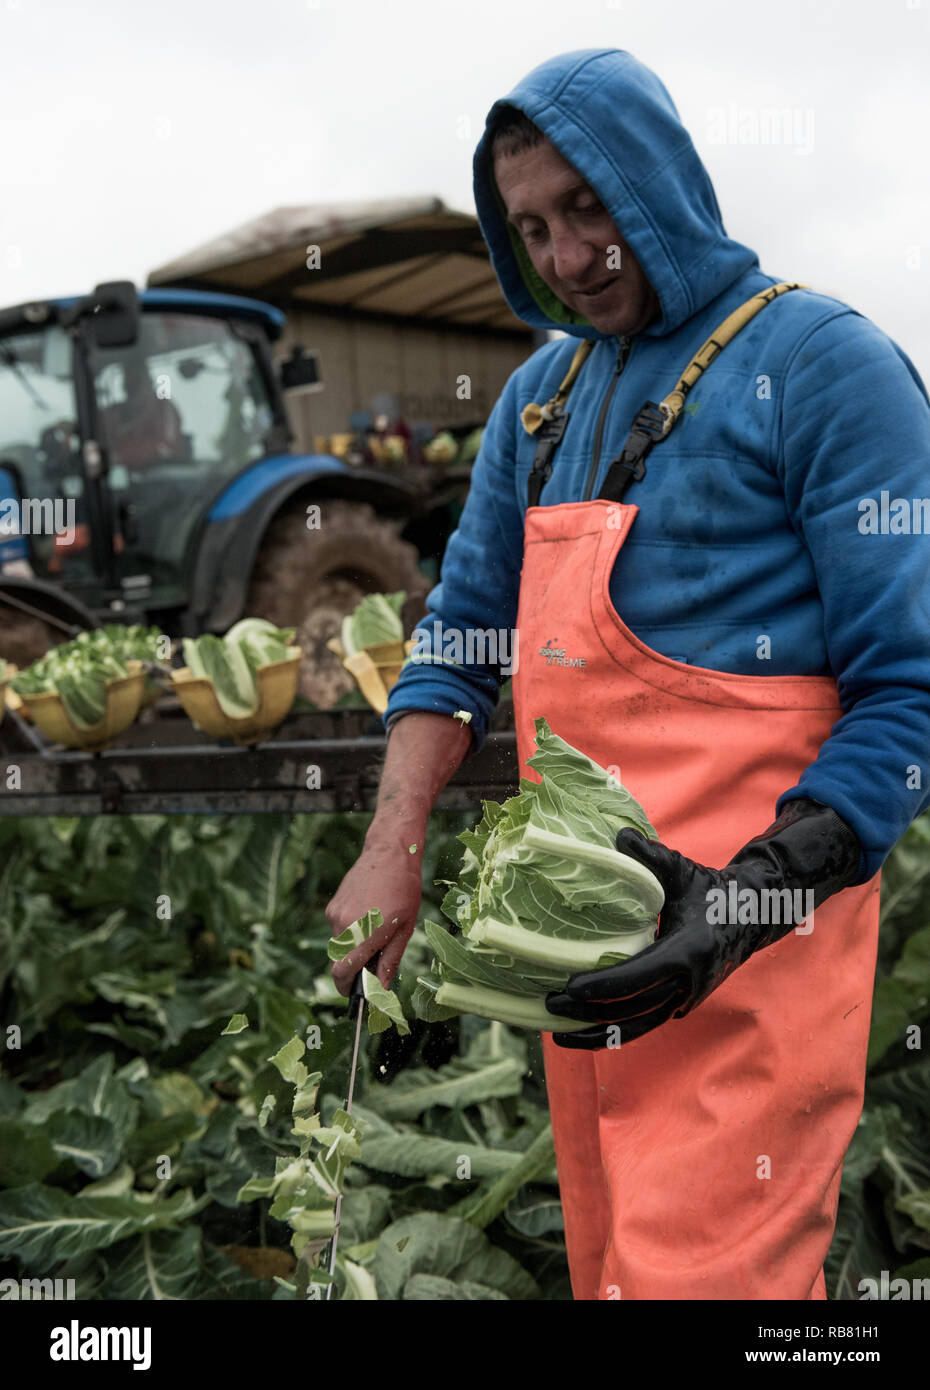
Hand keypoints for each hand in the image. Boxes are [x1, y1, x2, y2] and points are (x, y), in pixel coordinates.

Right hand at [326, 820, 423, 994]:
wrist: (390, 852)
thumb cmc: (405, 889)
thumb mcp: (404, 927)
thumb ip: (390, 960)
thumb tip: (381, 988)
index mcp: (363, 933)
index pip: (342, 973)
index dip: (347, 989)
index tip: (356, 995)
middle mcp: (343, 925)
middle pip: (339, 962)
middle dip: (353, 969)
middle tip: (374, 965)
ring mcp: (335, 914)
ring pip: (339, 946)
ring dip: (353, 949)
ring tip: (376, 933)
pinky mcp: (333, 905)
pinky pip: (338, 929)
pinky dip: (350, 933)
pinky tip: (368, 917)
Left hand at [545, 798, 861, 1049]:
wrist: (751, 918)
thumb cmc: (711, 891)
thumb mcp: (683, 870)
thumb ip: (651, 855)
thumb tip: (618, 836)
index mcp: (688, 950)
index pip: (640, 976)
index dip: (603, 985)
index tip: (568, 987)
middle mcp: (688, 984)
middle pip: (632, 1008)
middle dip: (588, 1011)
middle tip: (549, 1005)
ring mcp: (686, 1000)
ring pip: (637, 1027)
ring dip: (598, 1034)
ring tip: (557, 1036)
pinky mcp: (681, 1006)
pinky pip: (644, 1025)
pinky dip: (615, 1033)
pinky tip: (584, 1035)